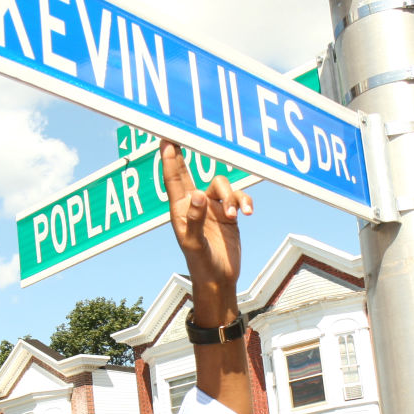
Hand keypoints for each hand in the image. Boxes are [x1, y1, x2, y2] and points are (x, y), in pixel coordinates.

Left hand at [160, 140, 252, 323]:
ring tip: (233, 215)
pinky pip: (237, 197)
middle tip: (185, 134)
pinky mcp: (227, 213)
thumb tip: (197, 195)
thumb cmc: (201, 264)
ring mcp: (211, 207)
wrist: (219, 280)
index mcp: (180, 209)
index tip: (166, 137)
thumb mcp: (195, 244)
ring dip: (231, 195)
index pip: (173, 179)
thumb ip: (195, 220)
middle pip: (189, 171)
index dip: (170, 158)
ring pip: (222, 184)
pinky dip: (243, 201)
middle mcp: (194, 204)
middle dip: (188, 154)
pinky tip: (247, 213)